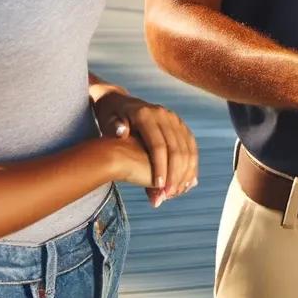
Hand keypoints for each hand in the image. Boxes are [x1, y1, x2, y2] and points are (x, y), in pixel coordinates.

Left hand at [95, 91, 198, 206]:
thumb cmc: (109, 116)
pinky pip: (190, 147)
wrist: (118, 101)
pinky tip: (187, 182)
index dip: (160, 167)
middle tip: (167, 195)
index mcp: (146, 114)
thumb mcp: (106, 120)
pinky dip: (190, 165)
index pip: (158, 145)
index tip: (158, 187)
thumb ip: (113, 128)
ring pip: (187, 149)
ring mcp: (174, 119)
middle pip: (176, 148)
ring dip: (185, 173)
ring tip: (176, 193)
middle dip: (174, 174)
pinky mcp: (180, 125)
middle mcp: (164, 115)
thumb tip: (122, 132)